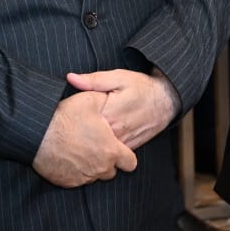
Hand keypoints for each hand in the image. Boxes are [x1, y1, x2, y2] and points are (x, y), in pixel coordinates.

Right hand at [32, 91, 137, 187]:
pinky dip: (75, 171)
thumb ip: (105, 102)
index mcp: (110, 150)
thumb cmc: (64, 118)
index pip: (130, 163)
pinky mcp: (68, 182)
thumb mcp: (89, 101)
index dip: (125, 156)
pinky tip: (68, 157)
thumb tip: (112, 100)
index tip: (117, 148)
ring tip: (79, 149)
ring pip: (94, 175)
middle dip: (106, 160)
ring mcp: (84, 177)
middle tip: (94, 146)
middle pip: (111, 170)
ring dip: (91, 166)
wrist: (37, 134)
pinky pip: (78, 179)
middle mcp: (100, 168)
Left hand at [64, 69, 180, 150]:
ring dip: (90, 144)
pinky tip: (95, 143)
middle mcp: (117, 130)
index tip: (62, 117)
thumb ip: (93, 80)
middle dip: (78, 134)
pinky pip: (113, 153)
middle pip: (90, 138)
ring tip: (78, 138)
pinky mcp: (131, 146)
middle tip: (66, 128)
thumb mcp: (118, 77)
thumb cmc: (142, 87)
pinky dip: (104, 149)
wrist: (167, 100)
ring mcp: (124, 141)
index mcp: (110, 113)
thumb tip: (71, 78)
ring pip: (101, 149)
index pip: (83, 122)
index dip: (71, 119)